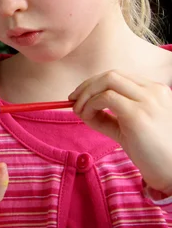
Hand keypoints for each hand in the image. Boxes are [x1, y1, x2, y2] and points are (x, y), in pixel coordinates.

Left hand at [69, 70, 171, 194]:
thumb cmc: (153, 153)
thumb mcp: (129, 128)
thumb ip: (108, 116)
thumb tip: (80, 108)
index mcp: (155, 91)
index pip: (118, 76)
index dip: (94, 83)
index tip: (80, 95)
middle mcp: (153, 91)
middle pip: (111, 74)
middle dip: (86, 85)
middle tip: (72, 100)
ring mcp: (147, 101)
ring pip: (107, 80)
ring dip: (86, 93)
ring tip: (79, 110)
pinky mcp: (137, 114)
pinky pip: (105, 98)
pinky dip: (90, 104)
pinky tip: (87, 116)